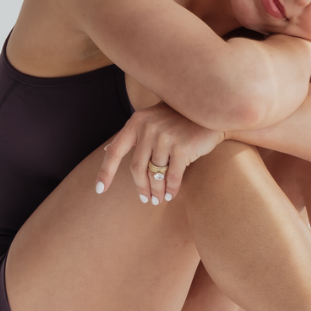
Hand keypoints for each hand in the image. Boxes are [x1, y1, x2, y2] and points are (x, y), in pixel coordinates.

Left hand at [95, 102, 224, 205]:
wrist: (211, 111)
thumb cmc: (179, 118)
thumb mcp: (152, 119)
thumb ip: (134, 134)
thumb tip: (108, 149)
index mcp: (137, 121)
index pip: (116, 151)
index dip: (105, 172)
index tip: (99, 190)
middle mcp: (148, 128)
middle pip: (137, 168)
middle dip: (141, 188)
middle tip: (146, 200)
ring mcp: (165, 138)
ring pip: (155, 175)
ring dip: (157, 191)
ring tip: (160, 199)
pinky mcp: (182, 148)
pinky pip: (172, 177)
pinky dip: (171, 189)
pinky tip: (171, 195)